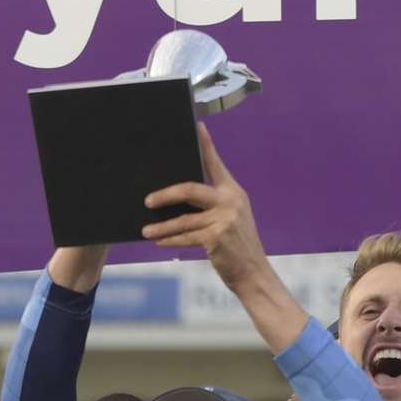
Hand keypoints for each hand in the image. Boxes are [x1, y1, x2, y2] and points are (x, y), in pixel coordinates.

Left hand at [143, 123, 280, 294]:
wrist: (254, 274)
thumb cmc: (238, 247)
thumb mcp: (231, 219)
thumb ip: (212, 205)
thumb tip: (179, 198)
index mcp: (233, 192)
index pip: (215, 163)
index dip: (205, 145)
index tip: (196, 126)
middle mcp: (230, 201)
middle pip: (190, 189)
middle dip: (166, 195)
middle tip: (148, 201)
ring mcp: (224, 218)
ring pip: (183, 219)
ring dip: (162, 227)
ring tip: (146, 230)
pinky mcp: (216, 237)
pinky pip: (185, 237)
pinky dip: (170, 240)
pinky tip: (159, 242)